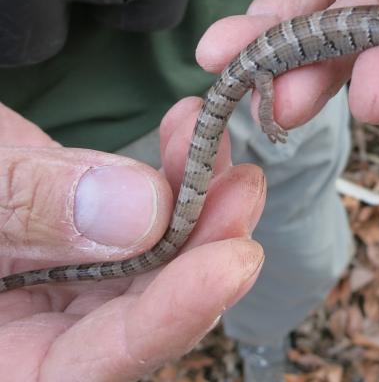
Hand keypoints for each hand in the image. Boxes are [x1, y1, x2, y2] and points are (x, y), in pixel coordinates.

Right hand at [0, 101, 265, 380]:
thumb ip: (20, 206)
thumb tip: (141, 214)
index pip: (84, 369)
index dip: (165, 321)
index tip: (233, 261)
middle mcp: (21, 340)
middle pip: (131, 321)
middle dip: (198, 255)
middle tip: (242, 188)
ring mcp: (44, 294)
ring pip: (141, 271)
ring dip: (192, 209)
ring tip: (219, 148)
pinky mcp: (62, 245)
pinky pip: (127, 226)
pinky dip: (160, 182)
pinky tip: (183, 134)